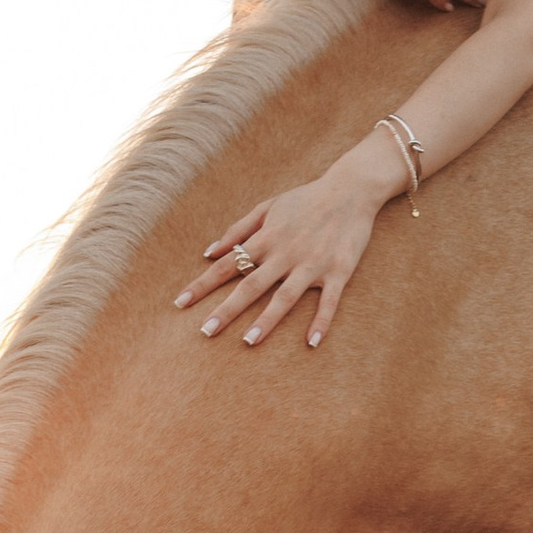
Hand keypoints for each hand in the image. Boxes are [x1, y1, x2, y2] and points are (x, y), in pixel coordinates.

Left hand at [177, 138, 403, 348]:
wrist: (351, 190)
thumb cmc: (306, 199)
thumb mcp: (268, 207)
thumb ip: (238, 229)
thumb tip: (209, 251)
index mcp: (266, 239)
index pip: (228, 265)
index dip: (203, 284)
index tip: (181, 303)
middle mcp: (285, 253)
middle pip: (251, 285)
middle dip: (227, 309)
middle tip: (205, 331)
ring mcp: (312, 264)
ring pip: (285, 296)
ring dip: (266, 320)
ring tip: (248, 342)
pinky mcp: (339, 271)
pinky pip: (329, 301)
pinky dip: (321, 322)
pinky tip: (311, 342)